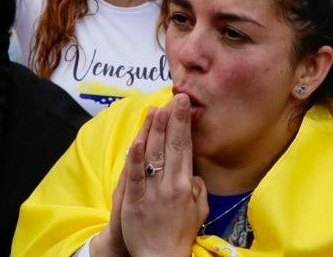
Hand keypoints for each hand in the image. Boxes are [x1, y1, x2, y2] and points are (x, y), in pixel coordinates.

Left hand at [112, 96, 207, 256]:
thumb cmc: (180, 235)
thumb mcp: (199, 212)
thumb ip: (198, 189)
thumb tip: (195, 172)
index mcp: (186, 186)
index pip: (185, 148)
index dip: (184, 125)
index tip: (186, 105)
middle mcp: (169, 186)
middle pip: (170, 146)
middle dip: (173, 120)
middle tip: (177, 98)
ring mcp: (150, 192)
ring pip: (152, 156)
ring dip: (154, 130)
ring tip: (156, 109)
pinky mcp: (132, 201)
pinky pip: (133, 176)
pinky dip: (134, 158)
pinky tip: (136, 141)